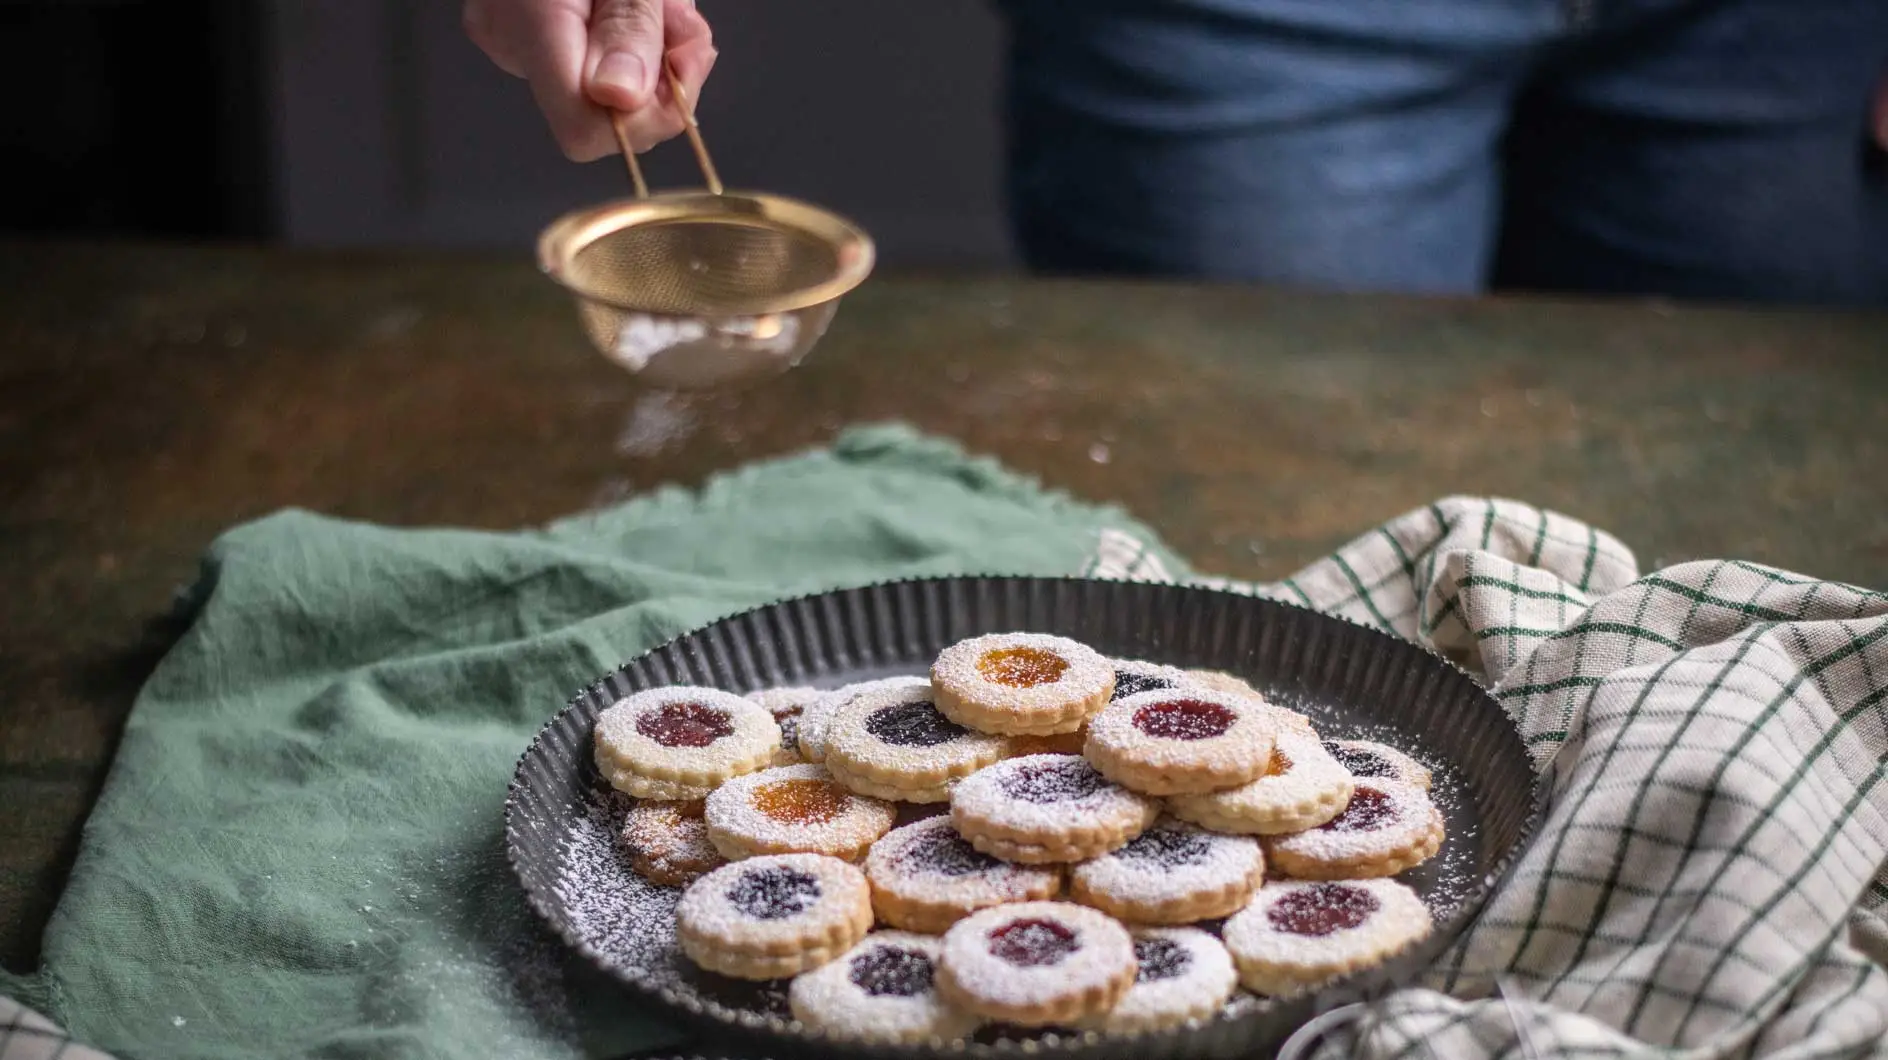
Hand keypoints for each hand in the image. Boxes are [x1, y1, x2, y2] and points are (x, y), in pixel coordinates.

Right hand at [464, 0, 716, 161]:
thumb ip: (629, 28)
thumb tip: (620, 96)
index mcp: (530, 22)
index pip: (583, 131)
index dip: (643, 118)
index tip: (681, 65)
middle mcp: (510, 39)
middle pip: (601, 111)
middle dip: (659, 73)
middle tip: (680, 16)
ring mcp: (510, 35)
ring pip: (603, 85)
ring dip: (653, 50)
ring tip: (663, 0)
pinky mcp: (523, 29)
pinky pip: (588, 59)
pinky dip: (629, 38)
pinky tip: (641, 3)